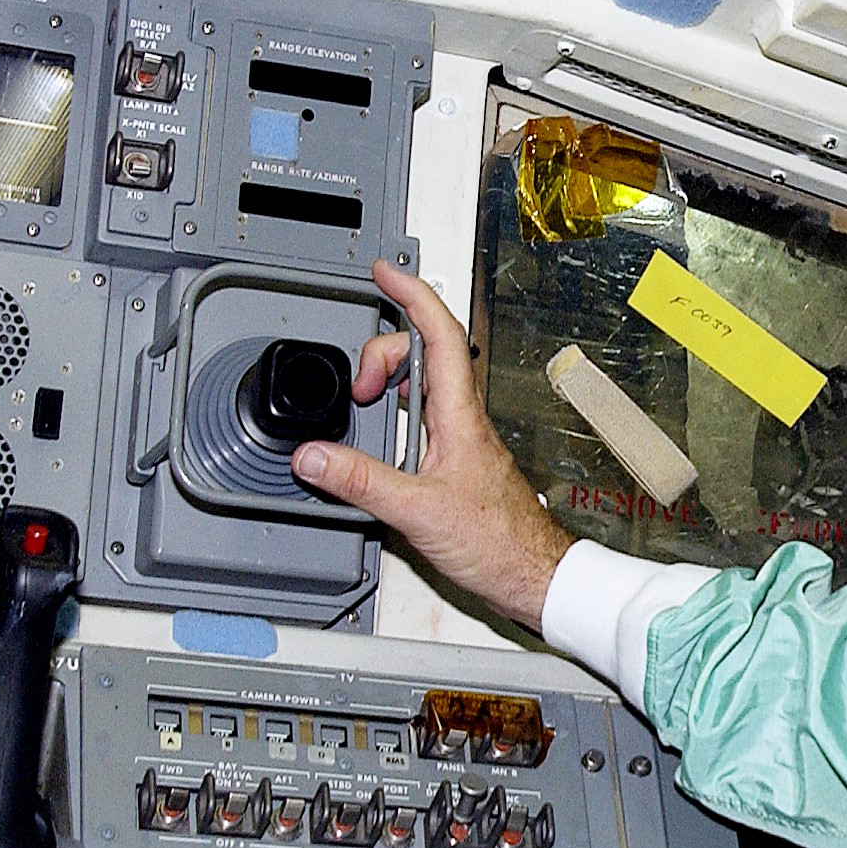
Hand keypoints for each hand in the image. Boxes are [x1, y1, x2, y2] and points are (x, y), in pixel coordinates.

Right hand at [293, 260, 574, 629]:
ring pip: (422, 386)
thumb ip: (362, 482)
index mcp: (460, 416)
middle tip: (357, 383)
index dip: (412, 296)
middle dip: (383, 351)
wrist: (533, 575)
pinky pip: (420, 417)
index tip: (385, 273)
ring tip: (363, 399)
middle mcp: (463, 419)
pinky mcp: (456, 461)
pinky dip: (395, 413)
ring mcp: (461, 438)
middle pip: (424, 353)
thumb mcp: (417, 512)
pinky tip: (380, 438)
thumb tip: (313, 457)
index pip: (440, 334)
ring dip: (389, 382)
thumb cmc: (499, 543)